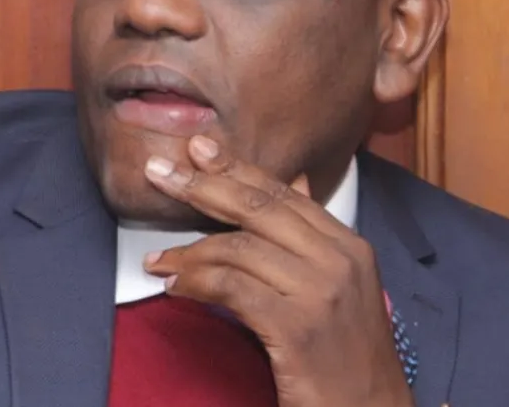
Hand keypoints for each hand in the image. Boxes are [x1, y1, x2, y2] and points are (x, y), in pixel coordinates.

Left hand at [142, 136, 413, 406]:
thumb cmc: (349, 357)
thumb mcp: (342, 287)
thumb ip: (313, 235)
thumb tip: (294, 181)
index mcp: (350, 245)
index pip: (284, 195)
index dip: (238, 169)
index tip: (199, 151)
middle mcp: (340, 260)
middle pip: (260, 209)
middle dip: (205, 188)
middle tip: (162, 175)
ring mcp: (321, 292)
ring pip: (241, 248)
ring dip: (190, 252)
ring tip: (158, 260)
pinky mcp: (298, 327)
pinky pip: (233, 289)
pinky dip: (197, 284)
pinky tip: (175, 288)